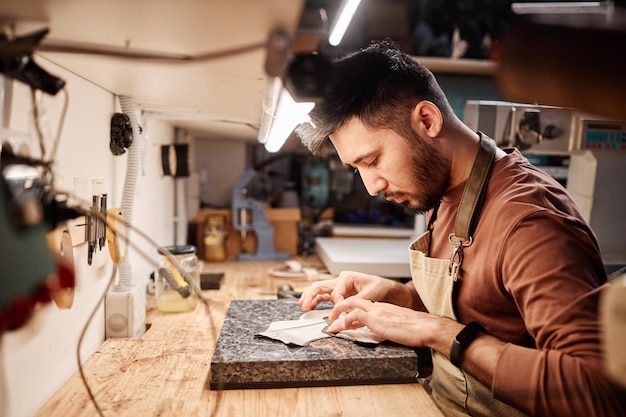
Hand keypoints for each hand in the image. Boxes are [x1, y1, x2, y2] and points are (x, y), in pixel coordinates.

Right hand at [298, 270, 403, 310]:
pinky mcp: (339, 294)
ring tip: (303, 305)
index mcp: (347, 277)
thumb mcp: (371, 294)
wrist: (388, 290)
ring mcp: (339, 287)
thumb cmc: (381, 288)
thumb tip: (345, 309)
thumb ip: (356, 301)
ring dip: (310, 297)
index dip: (336, 304)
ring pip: (319, 290)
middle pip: (320, 286)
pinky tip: (311, 306)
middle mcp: (340, 280)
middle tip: (304, 305)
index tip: (339, 314)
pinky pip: (325, 296)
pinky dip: (316, 301)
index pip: (336, 292)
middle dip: (311, 295)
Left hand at [326, 298, 440, 347]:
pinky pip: (355, 315)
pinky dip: (346, 320)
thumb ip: (389, 327)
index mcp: (384, 308)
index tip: (345, 322)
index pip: (363, 306)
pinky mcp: (375, 318)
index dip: (352, 313)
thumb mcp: (398, 327)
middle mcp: (378, 306)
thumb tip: (385, 334)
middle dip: (340, 308)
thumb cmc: (417, 330)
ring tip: (331, 327)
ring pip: (350, 305)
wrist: (426, 327)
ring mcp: (376, 311)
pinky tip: (341, 327)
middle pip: (353, 301)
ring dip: (338, 315)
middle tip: (332, 320)